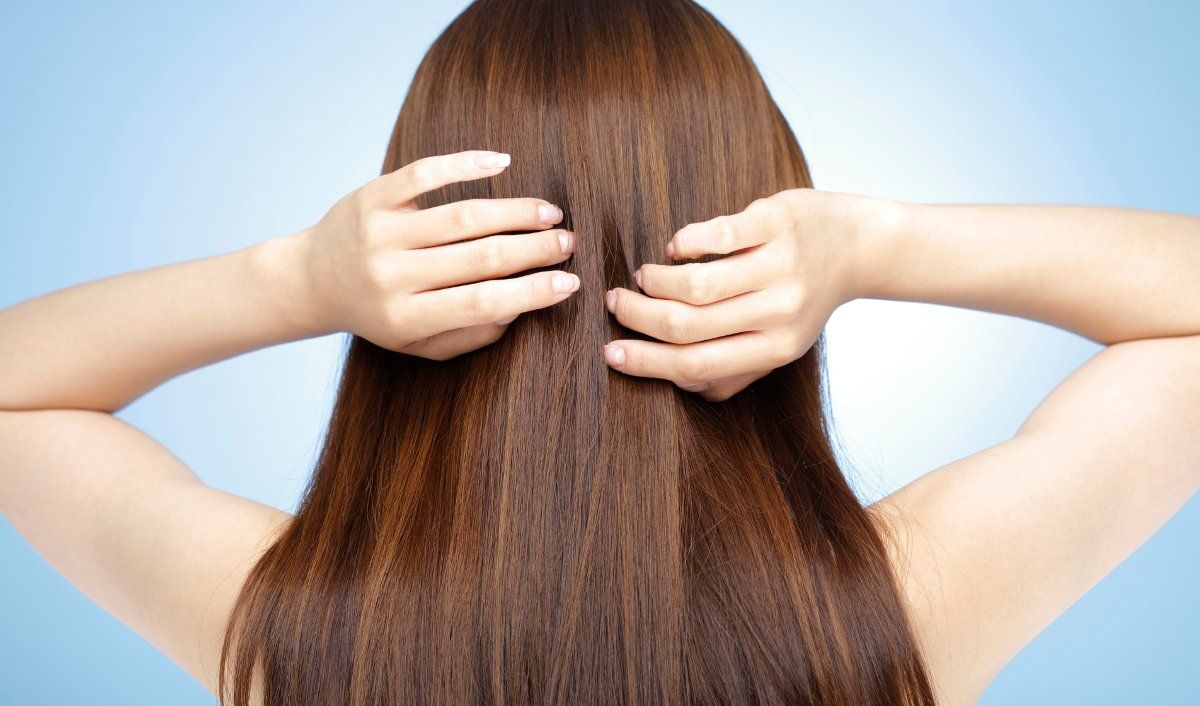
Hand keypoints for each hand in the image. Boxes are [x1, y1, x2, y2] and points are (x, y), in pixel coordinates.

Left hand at [293, 150, 578, 358]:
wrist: (311, 280)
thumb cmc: (377, 316)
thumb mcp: (419, 346)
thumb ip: (469, 335)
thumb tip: (521, 309)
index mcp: (404, 318)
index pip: (482, 303)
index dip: (532, 293)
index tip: (570, 283)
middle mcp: (391, 275)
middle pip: (479, 258)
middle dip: (534, 250)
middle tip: (569, 243)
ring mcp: (380, 233)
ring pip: (461, 217)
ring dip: (514, 212)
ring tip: (550, 213)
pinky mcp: (372, 197)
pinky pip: (424, 174)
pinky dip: (465, 164)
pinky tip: (502, 162)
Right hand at [602, 188, 895, 399]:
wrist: (860, 246)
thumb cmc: (807, 296)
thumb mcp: (782, 343)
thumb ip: (736, 370)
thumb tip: (681, 384)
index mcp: (777, 349)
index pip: (697, 364)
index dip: (646, 362)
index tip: (610, 354)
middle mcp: (780, 311)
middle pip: (687, 324)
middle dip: (638, 317)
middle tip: (615, 304)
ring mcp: (780, 264)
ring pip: (695, 282)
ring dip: (656, 280)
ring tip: (643, 277)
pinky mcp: (776, 222)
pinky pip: (715, 234)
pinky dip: (684, 242)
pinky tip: (676, 248)